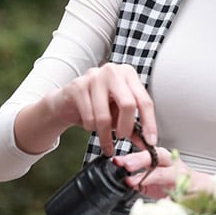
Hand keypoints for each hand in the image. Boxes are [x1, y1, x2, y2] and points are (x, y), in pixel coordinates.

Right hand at [39, 63, 156, 156]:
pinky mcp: (77, 86)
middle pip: (128, 104)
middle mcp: (113, 71)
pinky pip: (89, 117)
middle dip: (126, 128)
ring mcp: (94, 76)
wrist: (65, 103)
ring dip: (105, 134)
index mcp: (128, 74)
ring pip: (105, 115)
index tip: (150, 141)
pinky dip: (90, 128)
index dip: (149, 123)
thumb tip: (147, 143)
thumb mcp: (118, 115)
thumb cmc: (96, 106)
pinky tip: (89, 124)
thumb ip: (133, 127)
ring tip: (105, 138)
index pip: (144, 100)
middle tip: (122, 138)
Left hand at [113, 148, 211, 199]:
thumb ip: (143, 180)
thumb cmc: (183, 185)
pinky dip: (167, 195)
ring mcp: (181, 175)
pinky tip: (158, 198)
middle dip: (137, 159)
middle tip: (123, 164)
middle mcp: (172, 164)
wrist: (208, 191)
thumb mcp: (159, 181)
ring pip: (164, 171)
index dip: (130, 156)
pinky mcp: (189, 187)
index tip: (116, 160)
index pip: (145, 153)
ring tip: (133, 181)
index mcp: (163, 160)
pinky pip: (176, 191)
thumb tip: (125, 181)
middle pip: (154, 156)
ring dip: (148, 175)